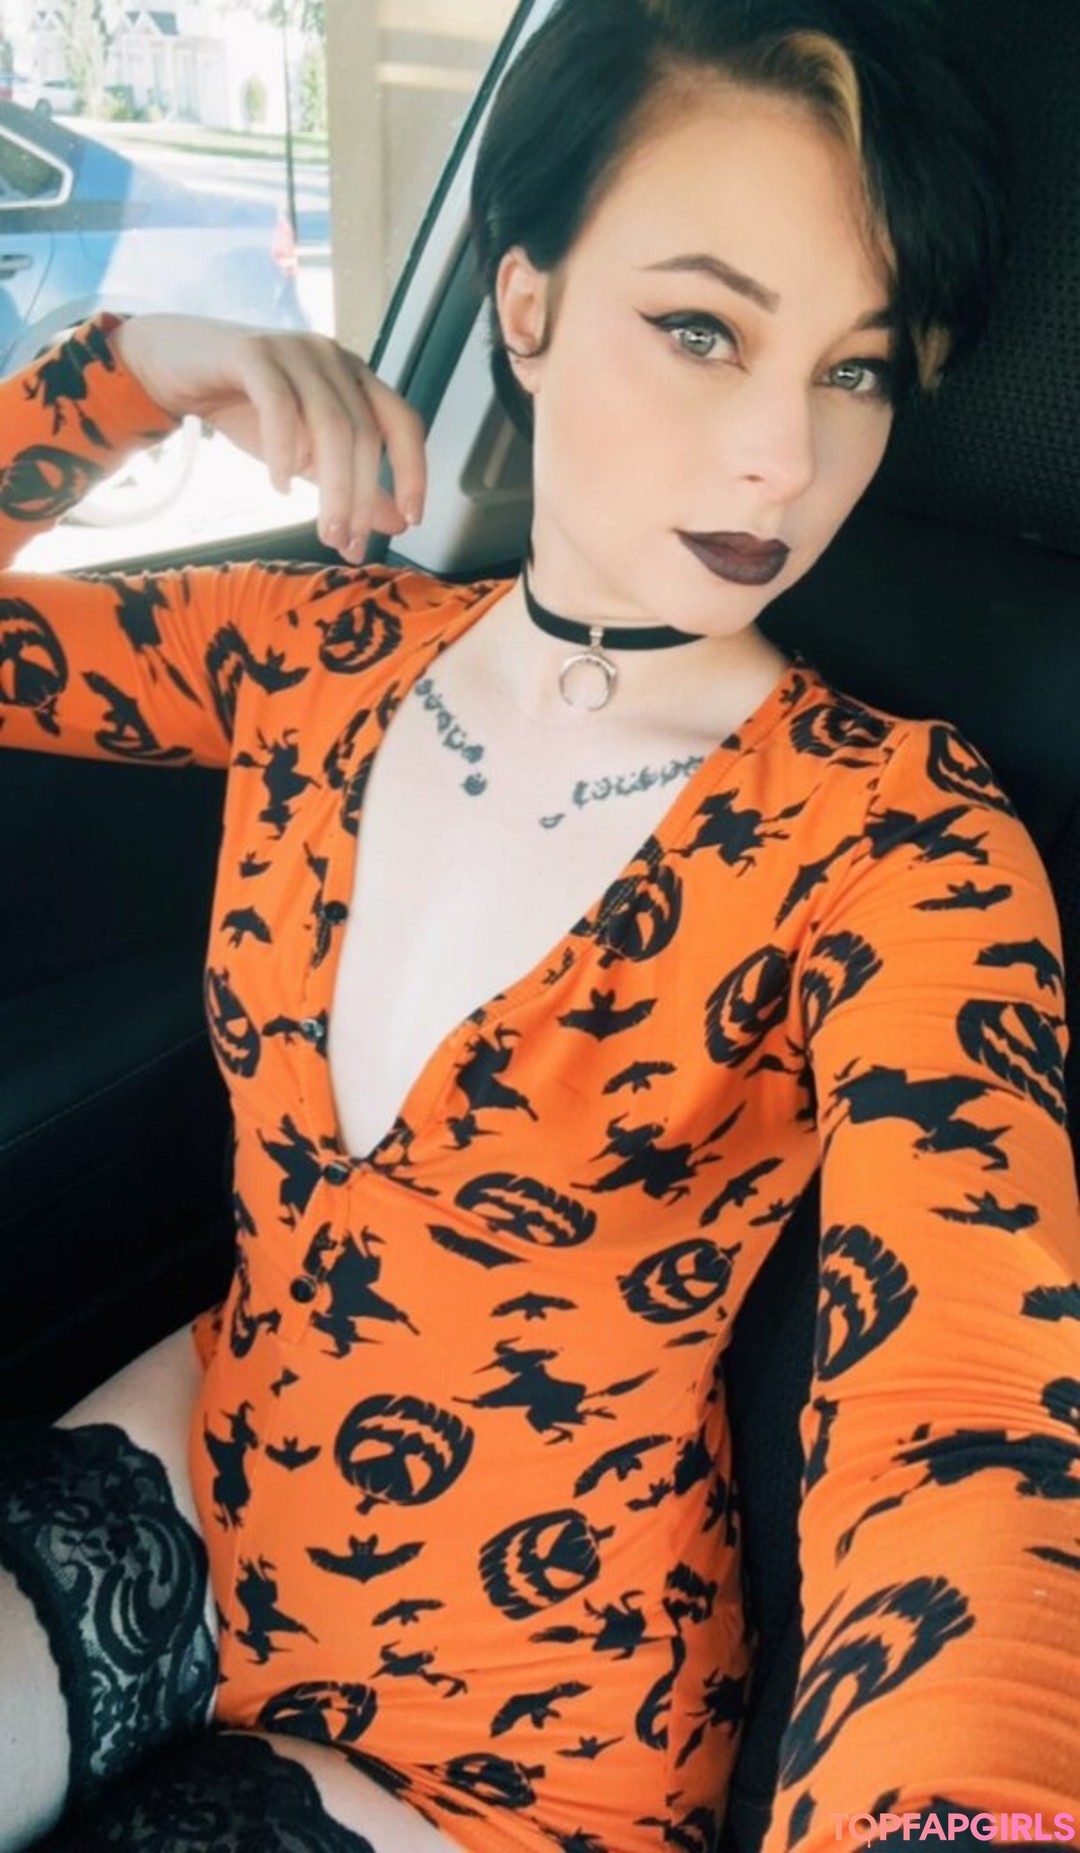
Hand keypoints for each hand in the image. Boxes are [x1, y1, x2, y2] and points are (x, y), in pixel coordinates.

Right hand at [111, 314, 426, 561]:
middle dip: (361, 497)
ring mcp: (294, 350)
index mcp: (354, 378)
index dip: (413, 471)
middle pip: (364, 433)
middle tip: (347, 544)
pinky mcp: (252, 352)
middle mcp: (332, 359)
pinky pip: (279, 405)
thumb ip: (350, 483)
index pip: (402, 422)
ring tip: (324, 530)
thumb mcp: (306, 456)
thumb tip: (397, 522)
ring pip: (330, 424)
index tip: (411, 520)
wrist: (175, 367)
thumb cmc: (244, 408)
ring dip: (332, 487)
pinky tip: (280, 486)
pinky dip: (284, 451)